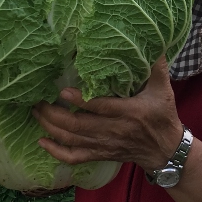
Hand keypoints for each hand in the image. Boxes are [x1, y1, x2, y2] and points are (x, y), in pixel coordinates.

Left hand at [31, 57, 183, 171]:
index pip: (101, 108)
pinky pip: (75, 157)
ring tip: (36, 113)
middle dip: (54, 114)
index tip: (62, 91)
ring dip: (51, 128)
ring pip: (72, 140)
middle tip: (38, 101)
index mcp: (129, 112)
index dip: (80, 101)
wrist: (165, 150)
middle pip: (78, 125)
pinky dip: (56, 152)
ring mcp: (105, 145)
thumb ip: (157, 67)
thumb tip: (154, 44)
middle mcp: (113, 131)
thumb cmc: (163, 117)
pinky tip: (42, 142)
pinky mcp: (100, 154)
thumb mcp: (163, 90)